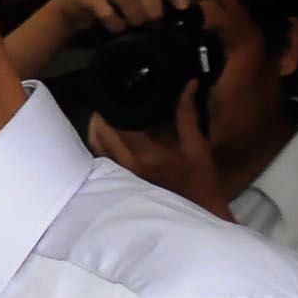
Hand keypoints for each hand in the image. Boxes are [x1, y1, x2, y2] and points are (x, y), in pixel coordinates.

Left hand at [87, 79, 230, 217]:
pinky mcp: (120, 183)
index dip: (111, 107)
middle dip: (100, 115)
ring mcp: (120, 177)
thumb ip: (187, 113)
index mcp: (145, 156)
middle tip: (106, 99)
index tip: (113, 91)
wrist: (199, 213)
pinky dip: (101, 145)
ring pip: (97, 148)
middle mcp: (126, 167)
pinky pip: (102, 159)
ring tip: (104, 113)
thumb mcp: (197, 145)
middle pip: (100, 135)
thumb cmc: (201, 180)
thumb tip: (190, 83)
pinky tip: (109, 135)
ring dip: (97, 130)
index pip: (117, 125)